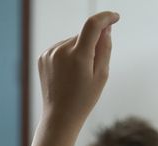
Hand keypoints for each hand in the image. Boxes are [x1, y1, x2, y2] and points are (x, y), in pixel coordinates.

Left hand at [38, 11, 118, 130]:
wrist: (59, 116)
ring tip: (77, 74)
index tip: (115, 18)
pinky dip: (68, 55)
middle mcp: (61, 51)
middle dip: (92, 44)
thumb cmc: (83, 99)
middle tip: (91, 68)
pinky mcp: (43, 57)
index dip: (106, 17)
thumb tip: (105, 28)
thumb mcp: (101, 75)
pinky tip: (67, 73)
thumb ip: (105, 48)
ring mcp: (49, 53)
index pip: (93, 24)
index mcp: (78, 56)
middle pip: (84, 35)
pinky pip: (61, 48)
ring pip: (72, 41)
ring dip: (79, 50)